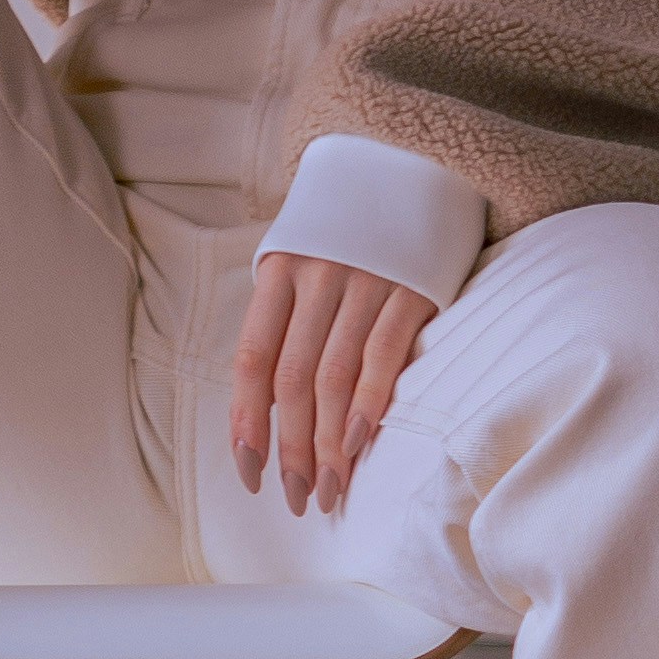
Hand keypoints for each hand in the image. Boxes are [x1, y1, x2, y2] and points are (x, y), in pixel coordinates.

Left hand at [230, 253, 434, 515]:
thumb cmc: (347, 229)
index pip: (253, 359)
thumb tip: (263, 407)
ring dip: (328, 443)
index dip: (246, 421)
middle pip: (292, 379)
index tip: (250, 473)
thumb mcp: (301, 258)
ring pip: (334, 377)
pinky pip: (383, 355)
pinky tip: (357, 443)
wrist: (411, 160)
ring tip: (328, 489)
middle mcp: (317, 276)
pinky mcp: (412, 287)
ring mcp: (365, 281)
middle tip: (295, 498)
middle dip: (290, 448)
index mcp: (279, 272)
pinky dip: (367, 404)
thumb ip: (284, 320)